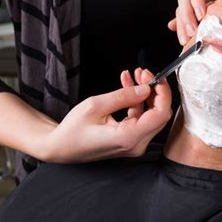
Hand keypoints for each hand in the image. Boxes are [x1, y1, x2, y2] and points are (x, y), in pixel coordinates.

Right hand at [44, 69, 171, 162]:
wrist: (60, 148)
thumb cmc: (72, 130)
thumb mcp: (95, 106)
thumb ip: (123, 96)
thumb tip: (145, 88)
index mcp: (128, 137)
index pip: (160, 114)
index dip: (161, 93)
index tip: (154, 77)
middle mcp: (135, 145)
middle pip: (159, 115)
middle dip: (154, 91)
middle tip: (142, 73)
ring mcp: (134, 145)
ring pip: (151, 115)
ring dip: (144, 94)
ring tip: (132, 75)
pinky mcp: (130, 141)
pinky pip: (141, 119)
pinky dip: (137, 102)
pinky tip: (127, 87)